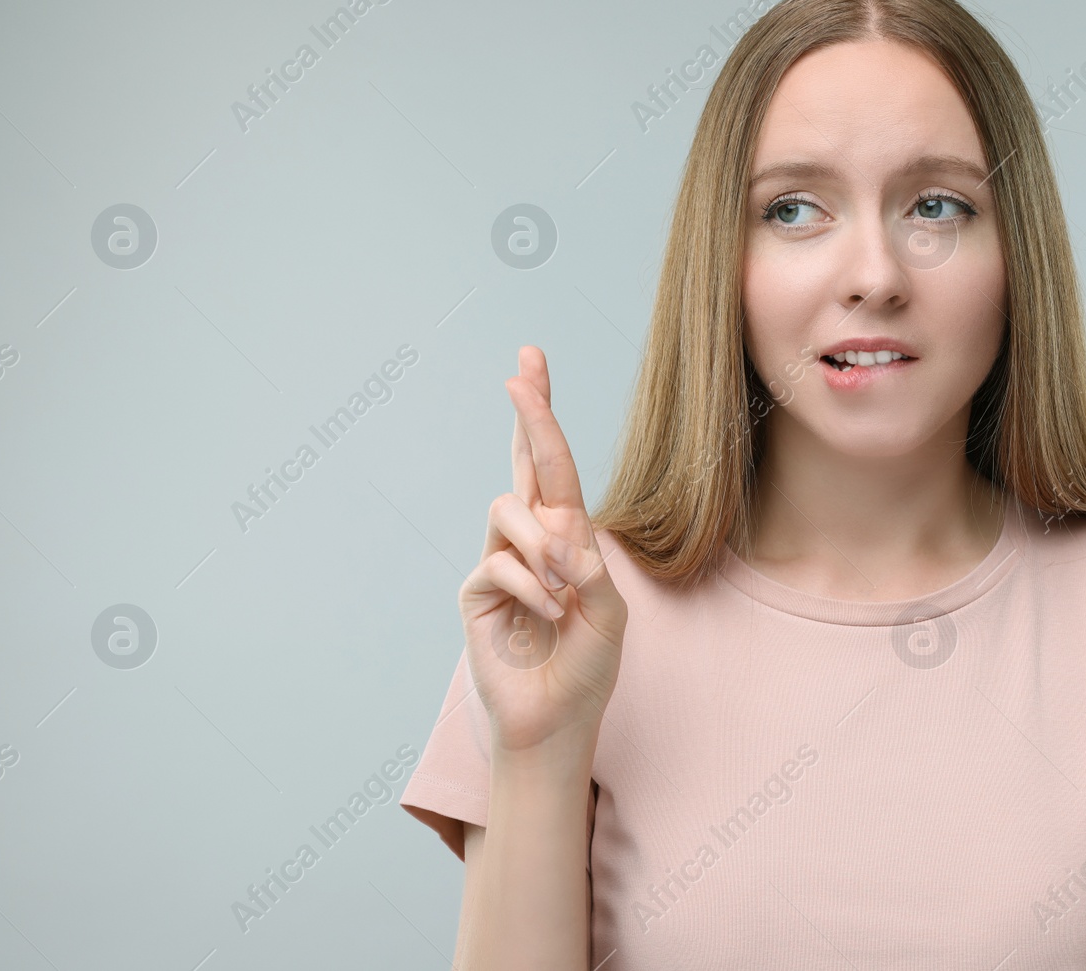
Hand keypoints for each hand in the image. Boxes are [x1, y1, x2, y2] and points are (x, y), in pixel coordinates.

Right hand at [458, 346, 628, 760]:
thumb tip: (557, 529)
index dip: (541, 416)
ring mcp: (499, 560)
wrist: (556, 720)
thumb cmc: (587, 667)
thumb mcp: (608, 610)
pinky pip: (501, 563)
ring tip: (563, 592)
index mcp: (567, 535)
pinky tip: (545, 617)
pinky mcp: (476, 591)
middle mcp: (530, 538)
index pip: (554, 466)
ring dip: (545, 546)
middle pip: (524, 461)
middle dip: (529, 413)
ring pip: (511, 510)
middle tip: (522, 370)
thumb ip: (588, 563)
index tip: (529, 364)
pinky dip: (531, 588)